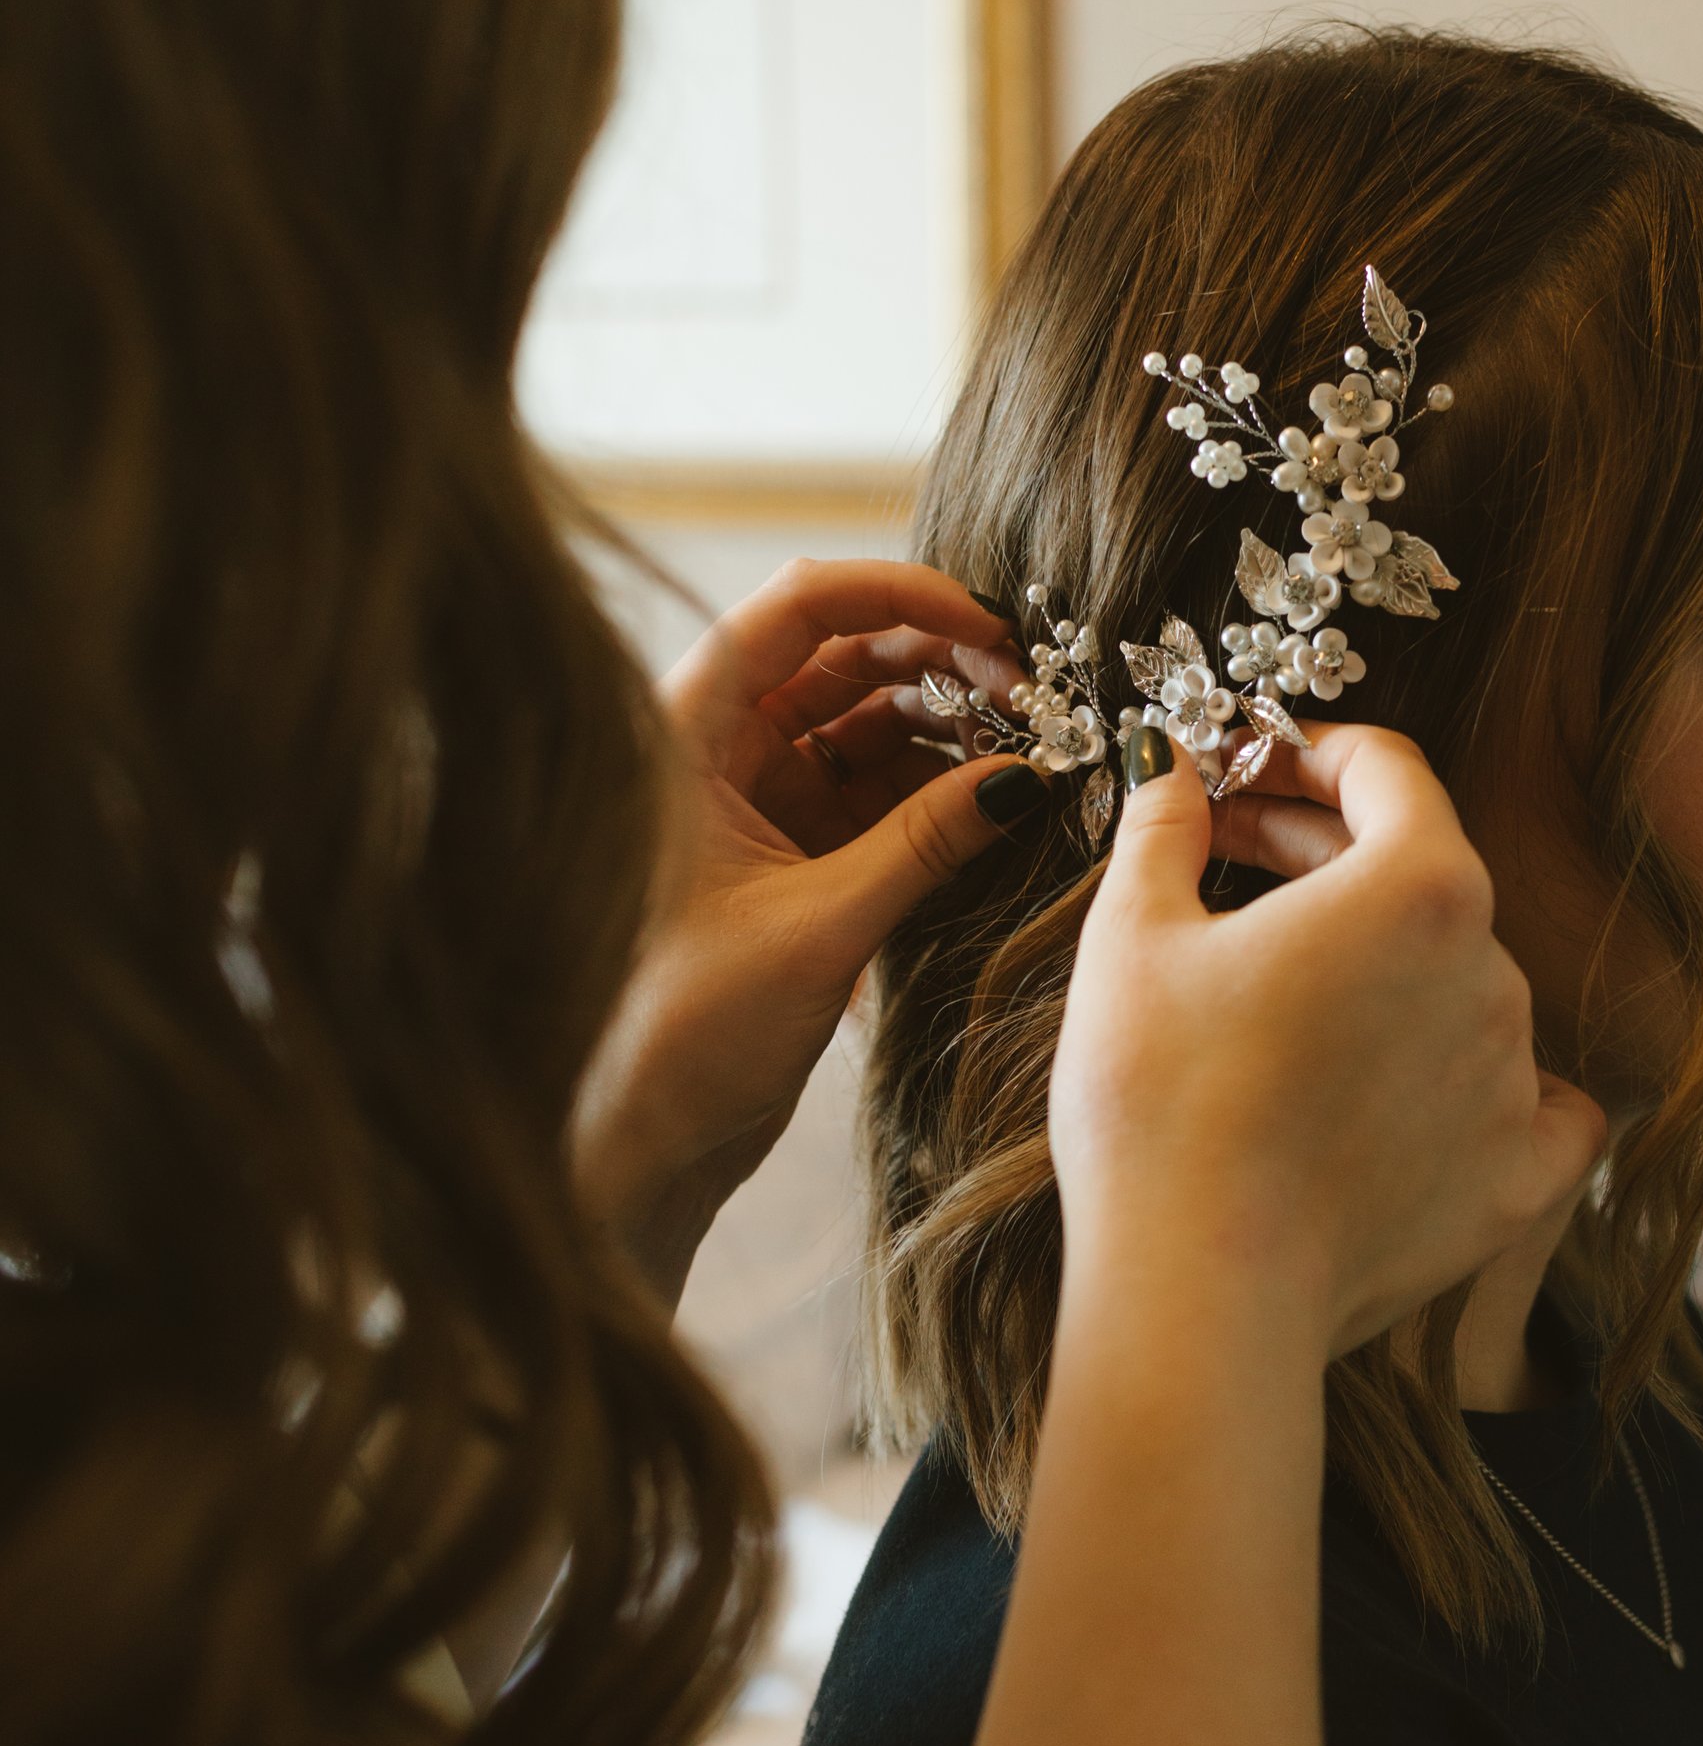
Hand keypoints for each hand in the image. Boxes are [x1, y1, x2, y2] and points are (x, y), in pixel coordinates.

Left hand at [573, 557, 1029, 1299]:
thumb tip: (1026, 775)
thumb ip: (925, 843)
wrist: (627, 1150)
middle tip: (1032, 700)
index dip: (901, 595)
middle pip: (840, 655)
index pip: (798, 608)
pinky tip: (990, 803)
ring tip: (1024, 753)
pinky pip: (866, 792)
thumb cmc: (677, 1038)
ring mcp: (746, 801)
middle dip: (942, 663)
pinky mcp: (778, 857)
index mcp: (684, 733)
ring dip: (944, 728)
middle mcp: (710, 749)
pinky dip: (928, 790)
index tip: (993, 626)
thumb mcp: (819, 929)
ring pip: (861, 723)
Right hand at [1053, 727, 1605, 1359]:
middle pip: (1419, 871)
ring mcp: (1518, 1078)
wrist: (1199, 1294)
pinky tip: (1415, 1086)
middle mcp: (1496, 970)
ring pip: (1458, 983)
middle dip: (1322, 853)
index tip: (1247, 771)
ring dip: (1381, 968)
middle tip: (1224, 860)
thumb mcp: (1132, 933)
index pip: (1388, 770)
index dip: (1307, 754)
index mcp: (1420, 885)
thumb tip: (1169, 764)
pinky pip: (1530, 1101)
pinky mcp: (1521, 1177)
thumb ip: (1166, 824)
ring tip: (1281, 995)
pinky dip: (1476, 1081)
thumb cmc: (1156, 1103)